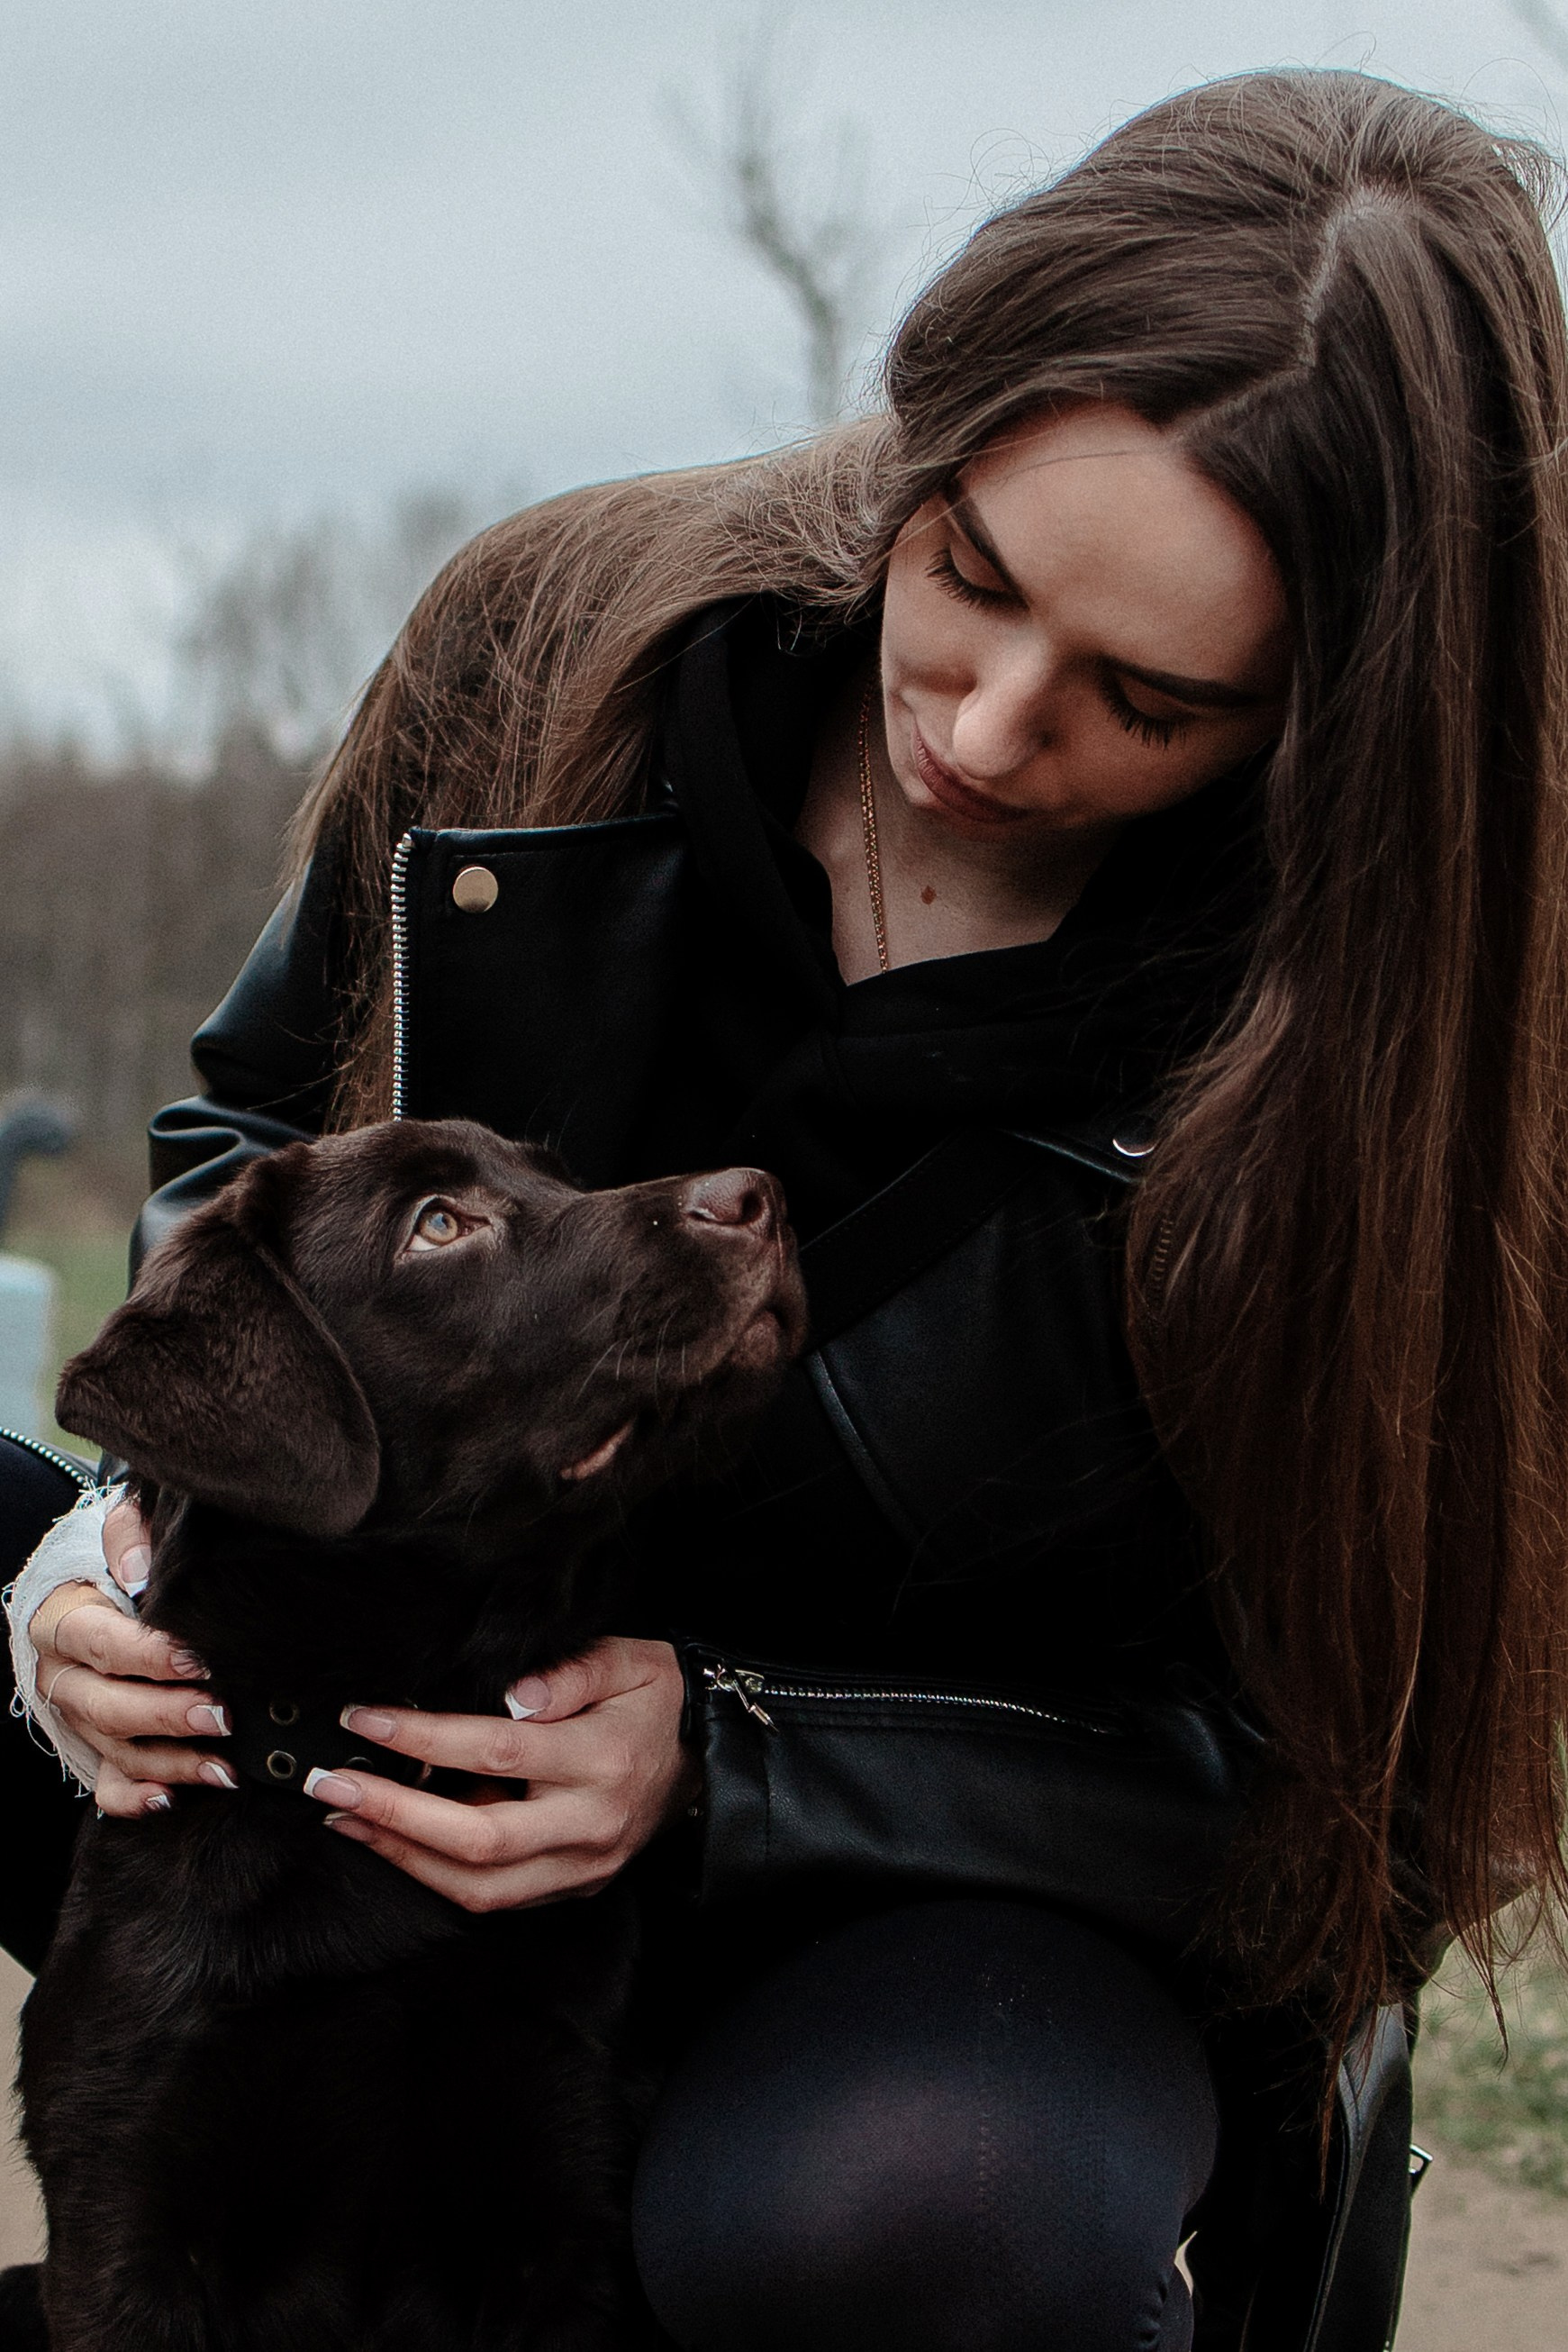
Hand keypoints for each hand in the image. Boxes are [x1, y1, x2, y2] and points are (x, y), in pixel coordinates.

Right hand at [28, 1496, 232, 1815]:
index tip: (198, 1660)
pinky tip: (172, 1800)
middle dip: (169, 1715)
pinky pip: (107, 1785)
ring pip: (116, 1750)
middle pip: (108, 1706)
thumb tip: (139, 1572)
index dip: (147, 1655)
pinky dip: (136, 1798)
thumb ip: (130, 1533)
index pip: (99, 1642)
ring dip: (172, 1763)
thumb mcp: (121, 1528)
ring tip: (227, 1767)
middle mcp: (63, 1676)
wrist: (102, 1586)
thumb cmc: (124, 1558)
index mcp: (62, 1621)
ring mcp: (78, 1718)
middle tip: (224, 1715)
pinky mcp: (95, 1748)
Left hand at [303, 1636, 699, 1910]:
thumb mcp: (631, 1660)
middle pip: (477, 1840)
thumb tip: (511, 1695)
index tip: (365, 1719)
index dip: (424, 1738)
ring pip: (479, 1887)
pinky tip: (394, 1841)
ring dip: (403, 1855)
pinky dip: (435, 1875)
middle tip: (331, 1788)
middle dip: (393, 1816)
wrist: (712, 1758)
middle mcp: (590, 1825)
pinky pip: (494, 1899)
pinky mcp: (573, 1888)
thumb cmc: (660, 1700)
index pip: (497, 1752)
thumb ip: (571, 1671)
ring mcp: (582, 1868)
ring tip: (345, 1820)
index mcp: (602, 1760)